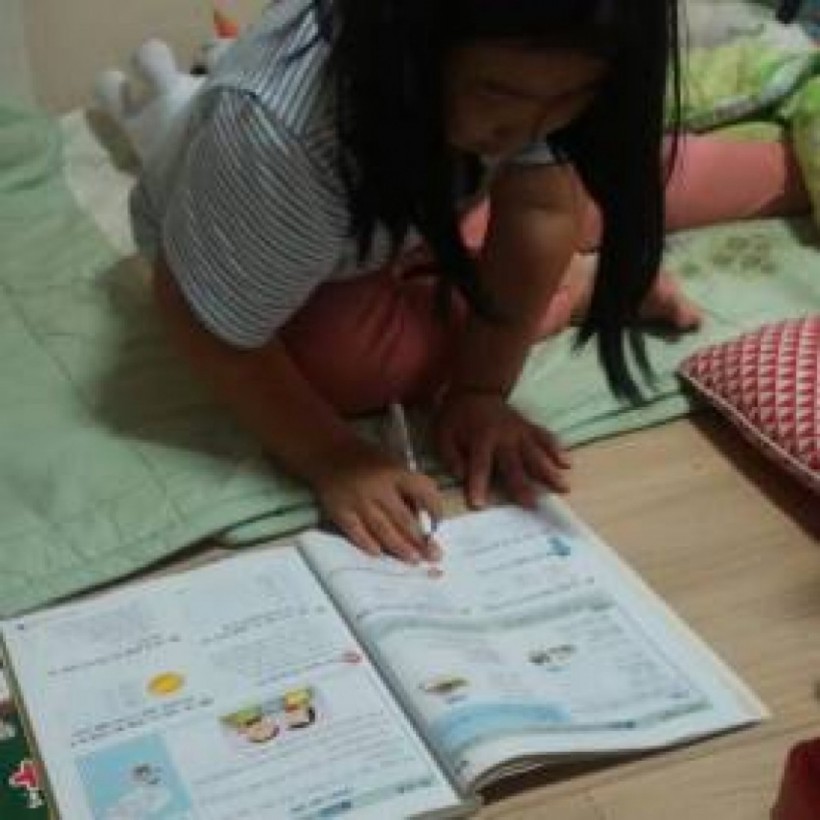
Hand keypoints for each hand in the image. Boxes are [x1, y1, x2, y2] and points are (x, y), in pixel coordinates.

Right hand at [312, 440, 443, 563]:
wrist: (327, 451)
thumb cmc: (366, 459)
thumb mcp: (391, 462)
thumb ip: (406, 487)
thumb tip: (422, 518)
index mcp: (394, 471)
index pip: (422, 491)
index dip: (435, 508)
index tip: (438, 523)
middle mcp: (377, 487)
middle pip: (403, 519)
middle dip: (420, 540)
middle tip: (433, 556)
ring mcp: (357, 501)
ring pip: (382, 530)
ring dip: (400, 548)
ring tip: (414, 560)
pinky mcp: (339, 511)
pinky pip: (357, 533)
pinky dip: (368, 544)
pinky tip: (380, 554)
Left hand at [434, 391, 570, 508]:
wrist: (475, 391)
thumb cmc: (457, 418)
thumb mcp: (443, 435)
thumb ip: (451, 457)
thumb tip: (461, 475)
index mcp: (480, 439)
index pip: (478, 466)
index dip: (478, 485)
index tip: (479, 505)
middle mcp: (503, 437)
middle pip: (514, 464)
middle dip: (522, 484)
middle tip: (532, 504)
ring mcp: (519, 431)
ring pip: (536, 453)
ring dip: (549, 471)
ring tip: (563, 487)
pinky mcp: (529, 427)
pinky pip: (545, 437)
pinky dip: (557, 449)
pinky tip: (567, 464)